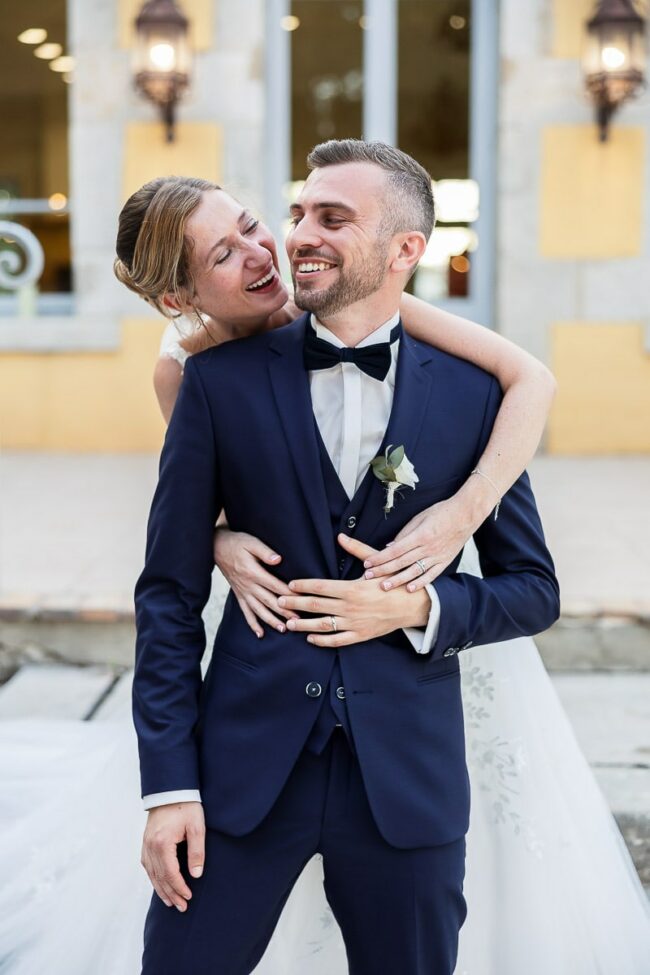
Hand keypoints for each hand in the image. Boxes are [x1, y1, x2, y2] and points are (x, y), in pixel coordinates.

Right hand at [141, 801, 204, 910]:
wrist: (171, 789)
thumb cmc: (186, 806)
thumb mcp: (197, 826)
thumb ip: (197, 851)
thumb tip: (196, 874)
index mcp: (162, 843)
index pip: (170, 874)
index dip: (179, 888)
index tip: (189, 897)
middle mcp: (150, 846)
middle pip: (159, 877)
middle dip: (171, 894)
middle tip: (182, 907)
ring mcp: (146, 844)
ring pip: (152, 874)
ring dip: (161, 889)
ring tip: (171, 902)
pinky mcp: (146, 841)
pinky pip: (147, 865)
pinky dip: (154, 878)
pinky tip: (160, 884)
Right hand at [213, 528, 296, 636]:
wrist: (217, 547)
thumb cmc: (237, 543)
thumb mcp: (251, 542)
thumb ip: (264, 552)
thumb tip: (278, 559)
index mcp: (253, 572)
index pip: (274, 585)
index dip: (288, 593)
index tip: (300, 600)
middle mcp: (248, 585)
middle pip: (269, 601)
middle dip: (283, 611)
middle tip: (297, 620)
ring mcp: (243, 592)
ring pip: (258, 610)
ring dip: (270, 620)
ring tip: (282, 629)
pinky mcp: (239, 595)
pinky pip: (245, 612)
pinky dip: (252, 624)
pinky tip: (260, 634)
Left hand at [277, 534, 429, 646]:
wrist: (412, 605)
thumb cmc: (393, 582)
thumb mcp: (376, 564)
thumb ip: (356, 550)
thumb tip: (340, 536)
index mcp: (352, 588)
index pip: (320, 586)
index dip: (302, 586)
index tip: (289, 585)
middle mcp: (350, 607)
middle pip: (316, 605)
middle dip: (295, 604)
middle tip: (279, 602)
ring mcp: (354, 623)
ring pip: (323, 625)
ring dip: (303, 624)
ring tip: (289, 623)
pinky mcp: (360, 635)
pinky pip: (337, 640)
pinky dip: (322, 640)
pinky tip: (310, 637)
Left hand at [361, 494, 478, 591]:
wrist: (466, 514)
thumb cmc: (442, 512)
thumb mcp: (420, 517)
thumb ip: (405, 533)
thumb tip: (390, 546)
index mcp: (420, 535)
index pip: (395, 550)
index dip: (380, 558)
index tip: (368, 563)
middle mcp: (428, 547)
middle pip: (401, 562)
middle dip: (383, 570)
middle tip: (368, 577)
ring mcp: (437, 556)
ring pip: (414, 571)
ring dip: (398, 580)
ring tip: (384, 586)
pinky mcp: (445, 561)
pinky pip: (431, 575)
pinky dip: (420, 583)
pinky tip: (409, 589)